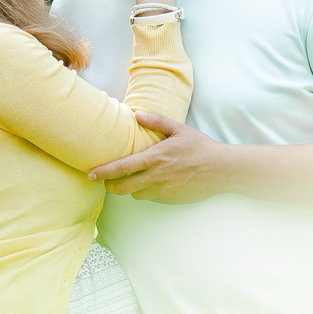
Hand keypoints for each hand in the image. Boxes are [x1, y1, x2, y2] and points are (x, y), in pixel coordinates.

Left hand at [88, 111, 226, 203]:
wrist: (221, 170)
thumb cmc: (200, 147)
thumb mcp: (179, 129)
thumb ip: (157, 121)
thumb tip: (137, 113)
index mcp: (155, 158)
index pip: (121, 168)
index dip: (103, 172)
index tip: (90, 175)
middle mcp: (156, 177)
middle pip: (122, 188)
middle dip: (111, 186)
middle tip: (107, 180)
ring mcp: (163, 191)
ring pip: (135, 194)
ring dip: (131, 188)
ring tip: (135, 178)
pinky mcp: (169, 200)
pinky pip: (150, 198)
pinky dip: (147, 192)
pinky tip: (154, 182)